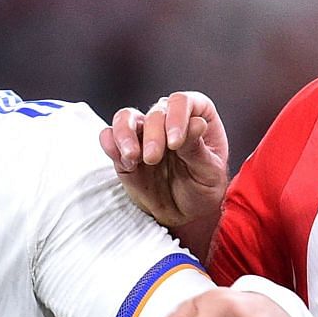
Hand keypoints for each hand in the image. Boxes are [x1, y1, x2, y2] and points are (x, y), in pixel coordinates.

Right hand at [100, 92, 228, 255]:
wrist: (184, 214)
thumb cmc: (202, 189)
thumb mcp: (208, 173)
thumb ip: (198, 149)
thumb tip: (197, 123)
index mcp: (197, 116)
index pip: (182, 102)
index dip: (176, 117)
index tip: (175, 143)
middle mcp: (168, 120)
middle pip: (155, 112)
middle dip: (153, 135)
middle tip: (153, 158)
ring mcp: (144, 134)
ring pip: (126, 118)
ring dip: (125, 133)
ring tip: (132, 157)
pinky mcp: (125, 151)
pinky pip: (109, 138)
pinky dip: (110, 144)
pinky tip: (122, 160)